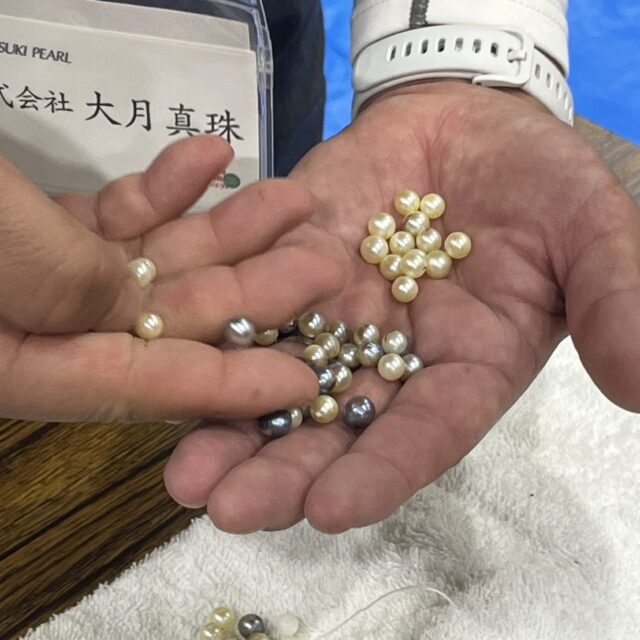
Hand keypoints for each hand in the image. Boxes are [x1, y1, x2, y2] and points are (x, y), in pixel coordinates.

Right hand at [0, 136, 338, 421]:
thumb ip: (71, 285)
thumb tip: (145, 310)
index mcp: (21, 367)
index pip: (143, 385)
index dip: (231, 386)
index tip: (306, 382)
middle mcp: (41, 333)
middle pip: (166, 320)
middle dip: (252, 293)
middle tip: (326, 266)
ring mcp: (45, 275)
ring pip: (154, 261)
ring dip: (226, 230)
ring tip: (295, 202)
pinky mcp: (43, 225)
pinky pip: (117, 214)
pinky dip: (163, 188)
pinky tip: (211, 154)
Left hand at [164, 81, 639, 532]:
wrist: (470, 124)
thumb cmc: (539, 181)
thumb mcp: (590, 233)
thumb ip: (614, 298)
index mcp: (463, 368)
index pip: (424, 434)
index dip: (383, 472)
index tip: (333, 511)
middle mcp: (391, 358)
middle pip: (337, 426)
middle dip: (284, 470)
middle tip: (228, 510)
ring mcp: (334, 314)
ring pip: (280, 381)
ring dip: (230, 424)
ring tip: (184, 474)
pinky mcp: (291, 268)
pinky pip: (252, 306)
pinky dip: (218, 339)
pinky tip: (174, 368)